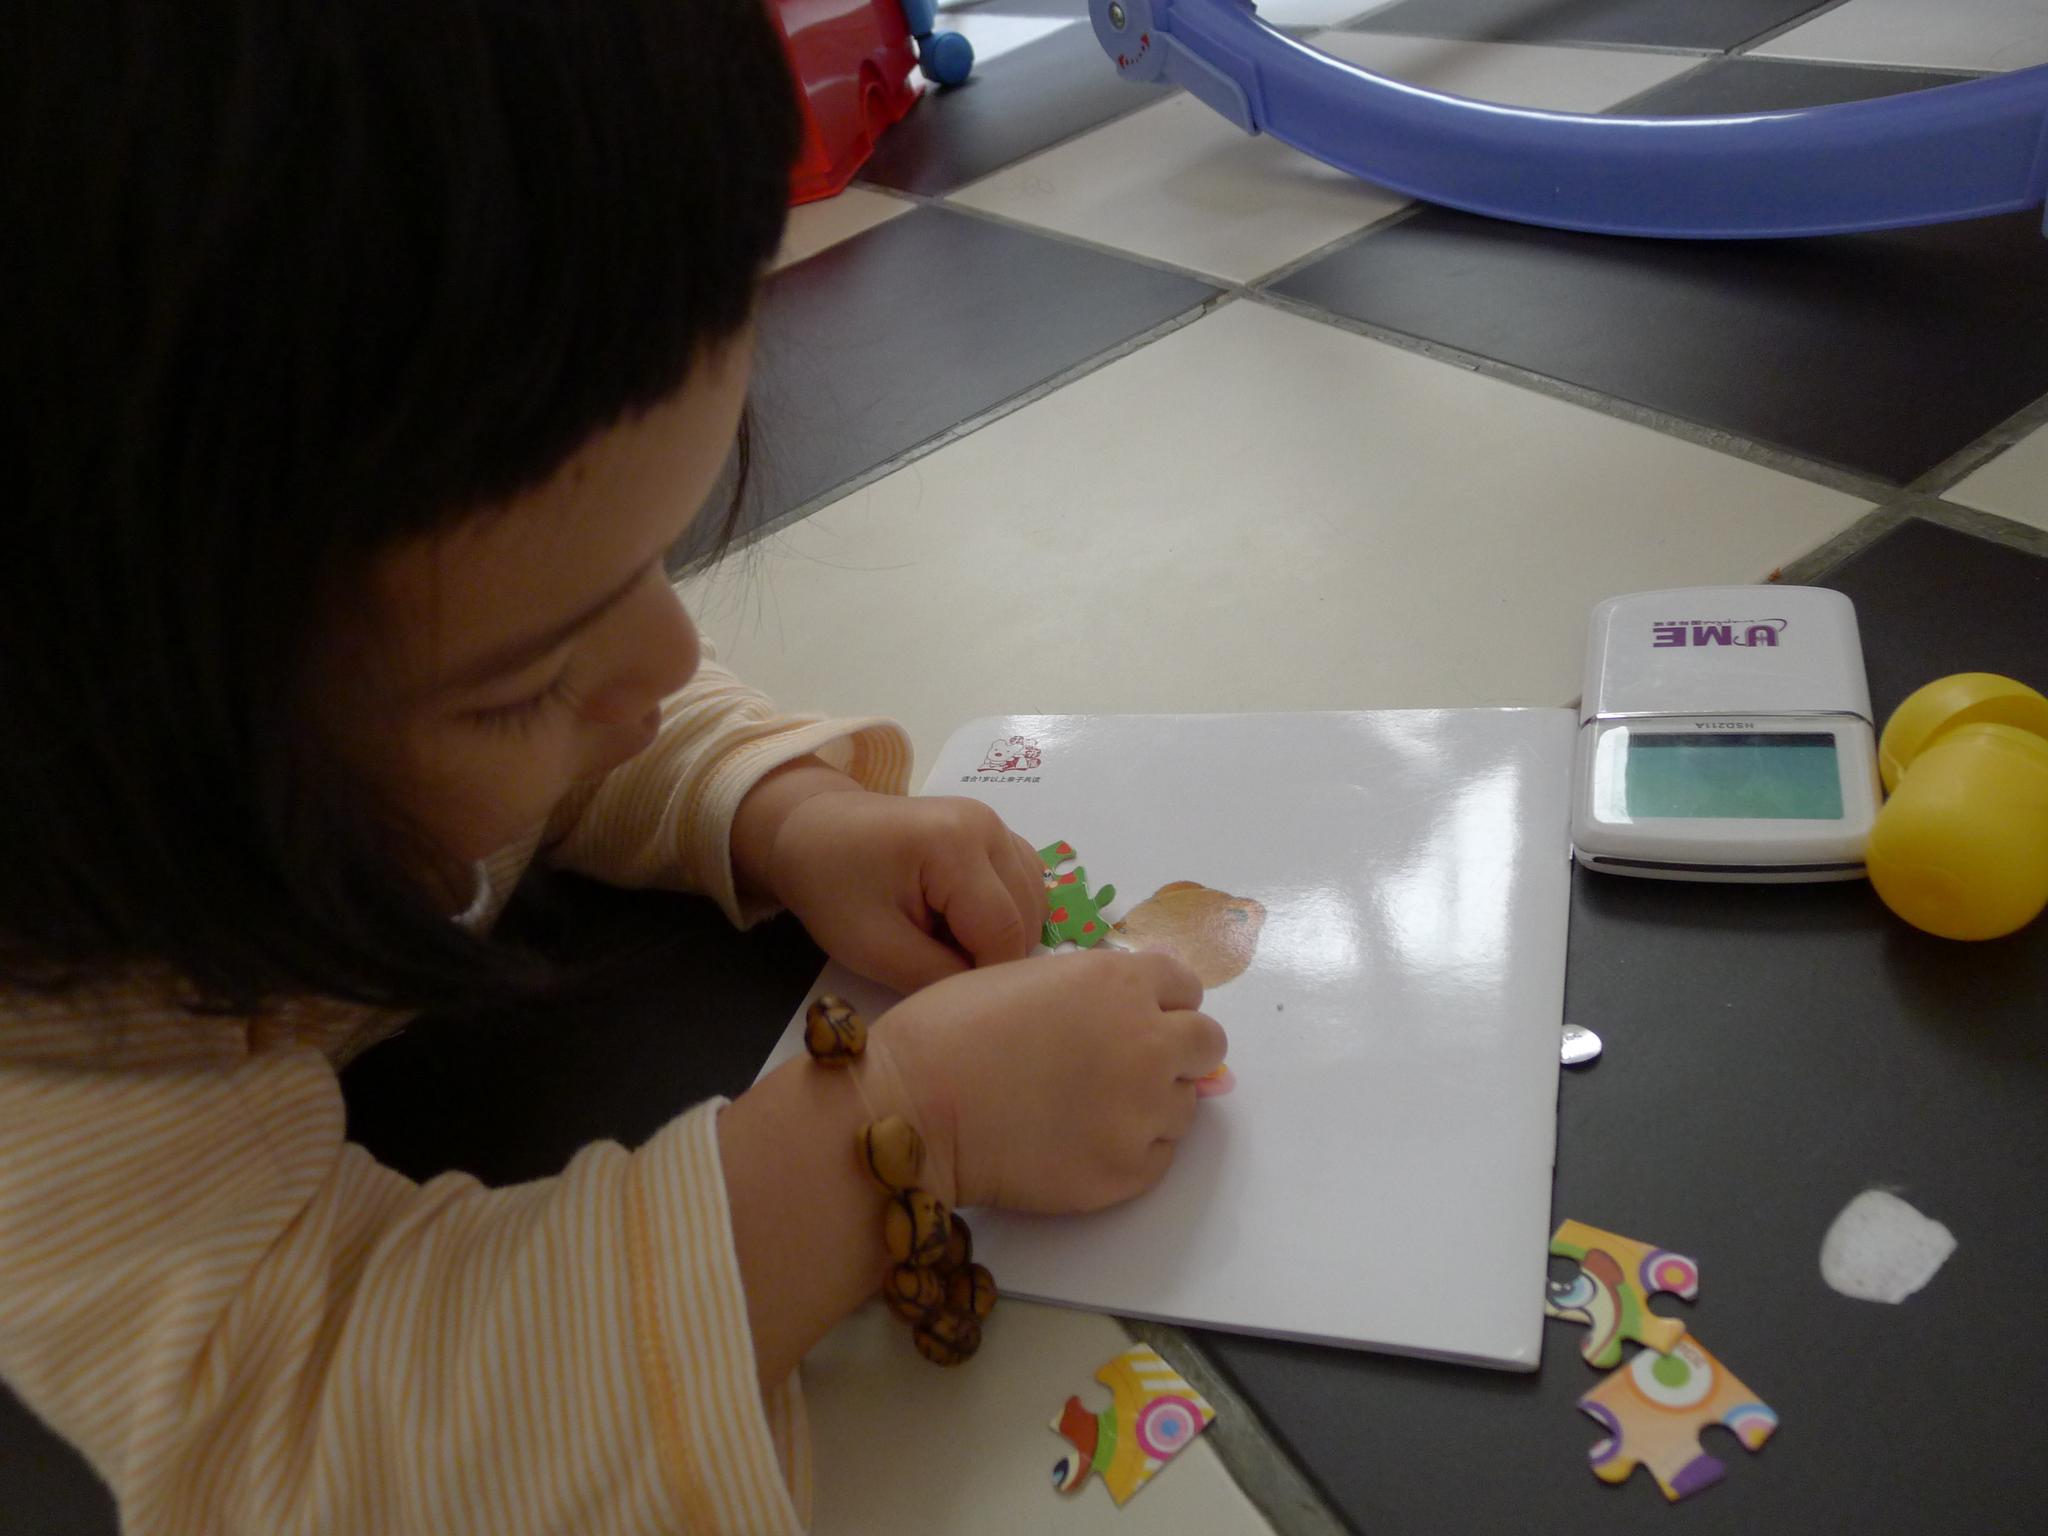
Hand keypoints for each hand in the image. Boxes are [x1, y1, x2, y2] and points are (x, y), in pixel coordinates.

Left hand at [763, 789, 1048, 993]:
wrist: (812, 832)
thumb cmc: (833, 887)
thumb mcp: (873, 946)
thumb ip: (938, 977)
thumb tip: (987, 998)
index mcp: (957, 845)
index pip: (1005, 931)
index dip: (988, 978)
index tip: (955, 1002)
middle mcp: (989, 825)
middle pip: (1027, 916)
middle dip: (992, 955)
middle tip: (939, 967)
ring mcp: (995, 824)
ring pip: (1033, 901)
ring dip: (1000, 935)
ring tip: (945, 942)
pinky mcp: (994, 832)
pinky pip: (1023, 884)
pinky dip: (1003, 913)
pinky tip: (960, 922)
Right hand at [868, 949, 1226, 1212]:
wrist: (912, 1111)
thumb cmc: (950, 1031)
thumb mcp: (1029, 975)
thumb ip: (1094, 990)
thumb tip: (1132, 1013)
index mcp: (1119, 981)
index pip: (1186, 987)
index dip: (1161, 1002)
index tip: (1139, 1018)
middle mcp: (1148, 1040)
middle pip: (1208, 1044)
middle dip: (1177, 1050)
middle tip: (1129, 1066)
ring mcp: (1143, 1110)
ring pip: (1184, 1104)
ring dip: (1152, 1102)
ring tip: (1087, 1109)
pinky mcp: (1129, 1171)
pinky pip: (1158, 1156)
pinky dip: (1129, 1150)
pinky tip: (1077, 1141)